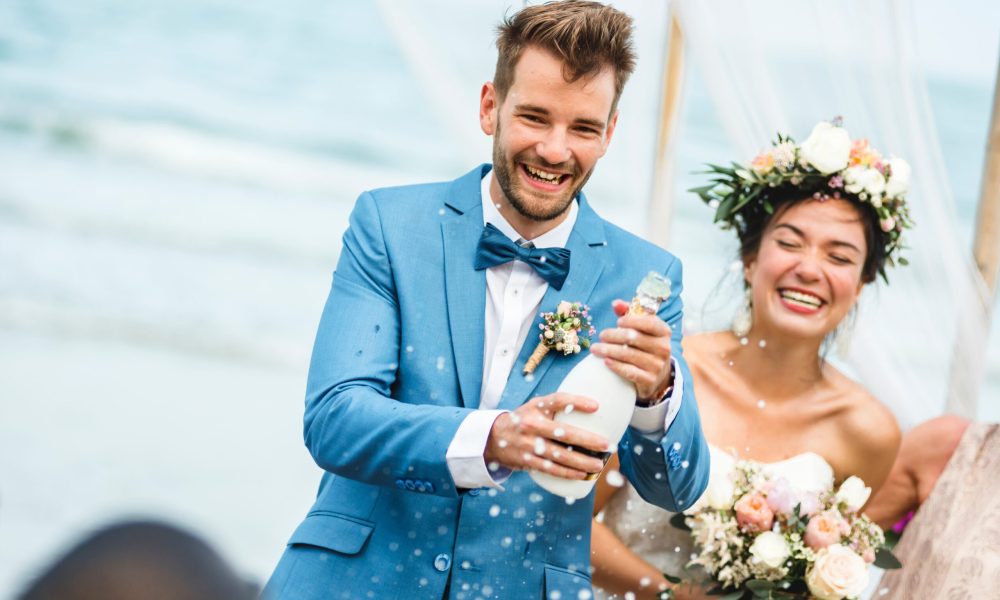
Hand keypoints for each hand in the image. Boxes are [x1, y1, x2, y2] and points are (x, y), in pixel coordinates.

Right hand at [484, 393, 609, 479]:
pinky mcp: (527, 460)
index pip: (558, 400)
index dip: (577, 402)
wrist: (493, 437)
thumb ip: (557, 406)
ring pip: (560, 455)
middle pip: (564, 432)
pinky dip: (568, 473)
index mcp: (536, 407)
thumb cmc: (524, 420)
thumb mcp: (535, 407)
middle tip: (606, 445)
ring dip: (582, 461)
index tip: (596, 406)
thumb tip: (592, 407)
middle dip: (588, 440)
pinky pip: (551, 468)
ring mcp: (528, 444)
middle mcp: (531, 424)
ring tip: (599, 464)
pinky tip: (582, 474)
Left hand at [590, 299, 673, 402]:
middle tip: (601, 335)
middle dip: (613, 335)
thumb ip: (629, 313)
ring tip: (596, 348)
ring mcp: (657, 365)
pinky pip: (629, 371)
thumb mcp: (642, 328)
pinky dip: (615, 366)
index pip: (648, 322)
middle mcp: (663, 348)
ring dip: (608, 350)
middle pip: (633, 338)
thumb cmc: (645, 345)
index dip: (631, 320)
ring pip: (628, 355)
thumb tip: (616, 303)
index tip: (617, 322)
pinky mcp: (649, 380)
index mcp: (664, 331)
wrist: (657, 375)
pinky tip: (605, 361)